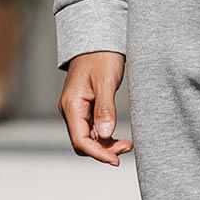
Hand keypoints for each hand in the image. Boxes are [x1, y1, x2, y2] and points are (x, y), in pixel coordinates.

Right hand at [59, 51, 133, 165]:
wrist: (97, 39)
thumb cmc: (101, 56)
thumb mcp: (105, 81)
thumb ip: (105, 109)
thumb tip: (105, 135)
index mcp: (71, 105)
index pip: (80, 140)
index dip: (98, 153)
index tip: (115, 160)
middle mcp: (71, 110)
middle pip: (84, 142)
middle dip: (104, 150)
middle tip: (127, 147)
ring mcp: (77, 109)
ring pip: (89, 137)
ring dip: (106, 144)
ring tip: (127, 143)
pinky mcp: (86, 107)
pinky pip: (93, 128)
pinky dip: (106, 135)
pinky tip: (119, 136)